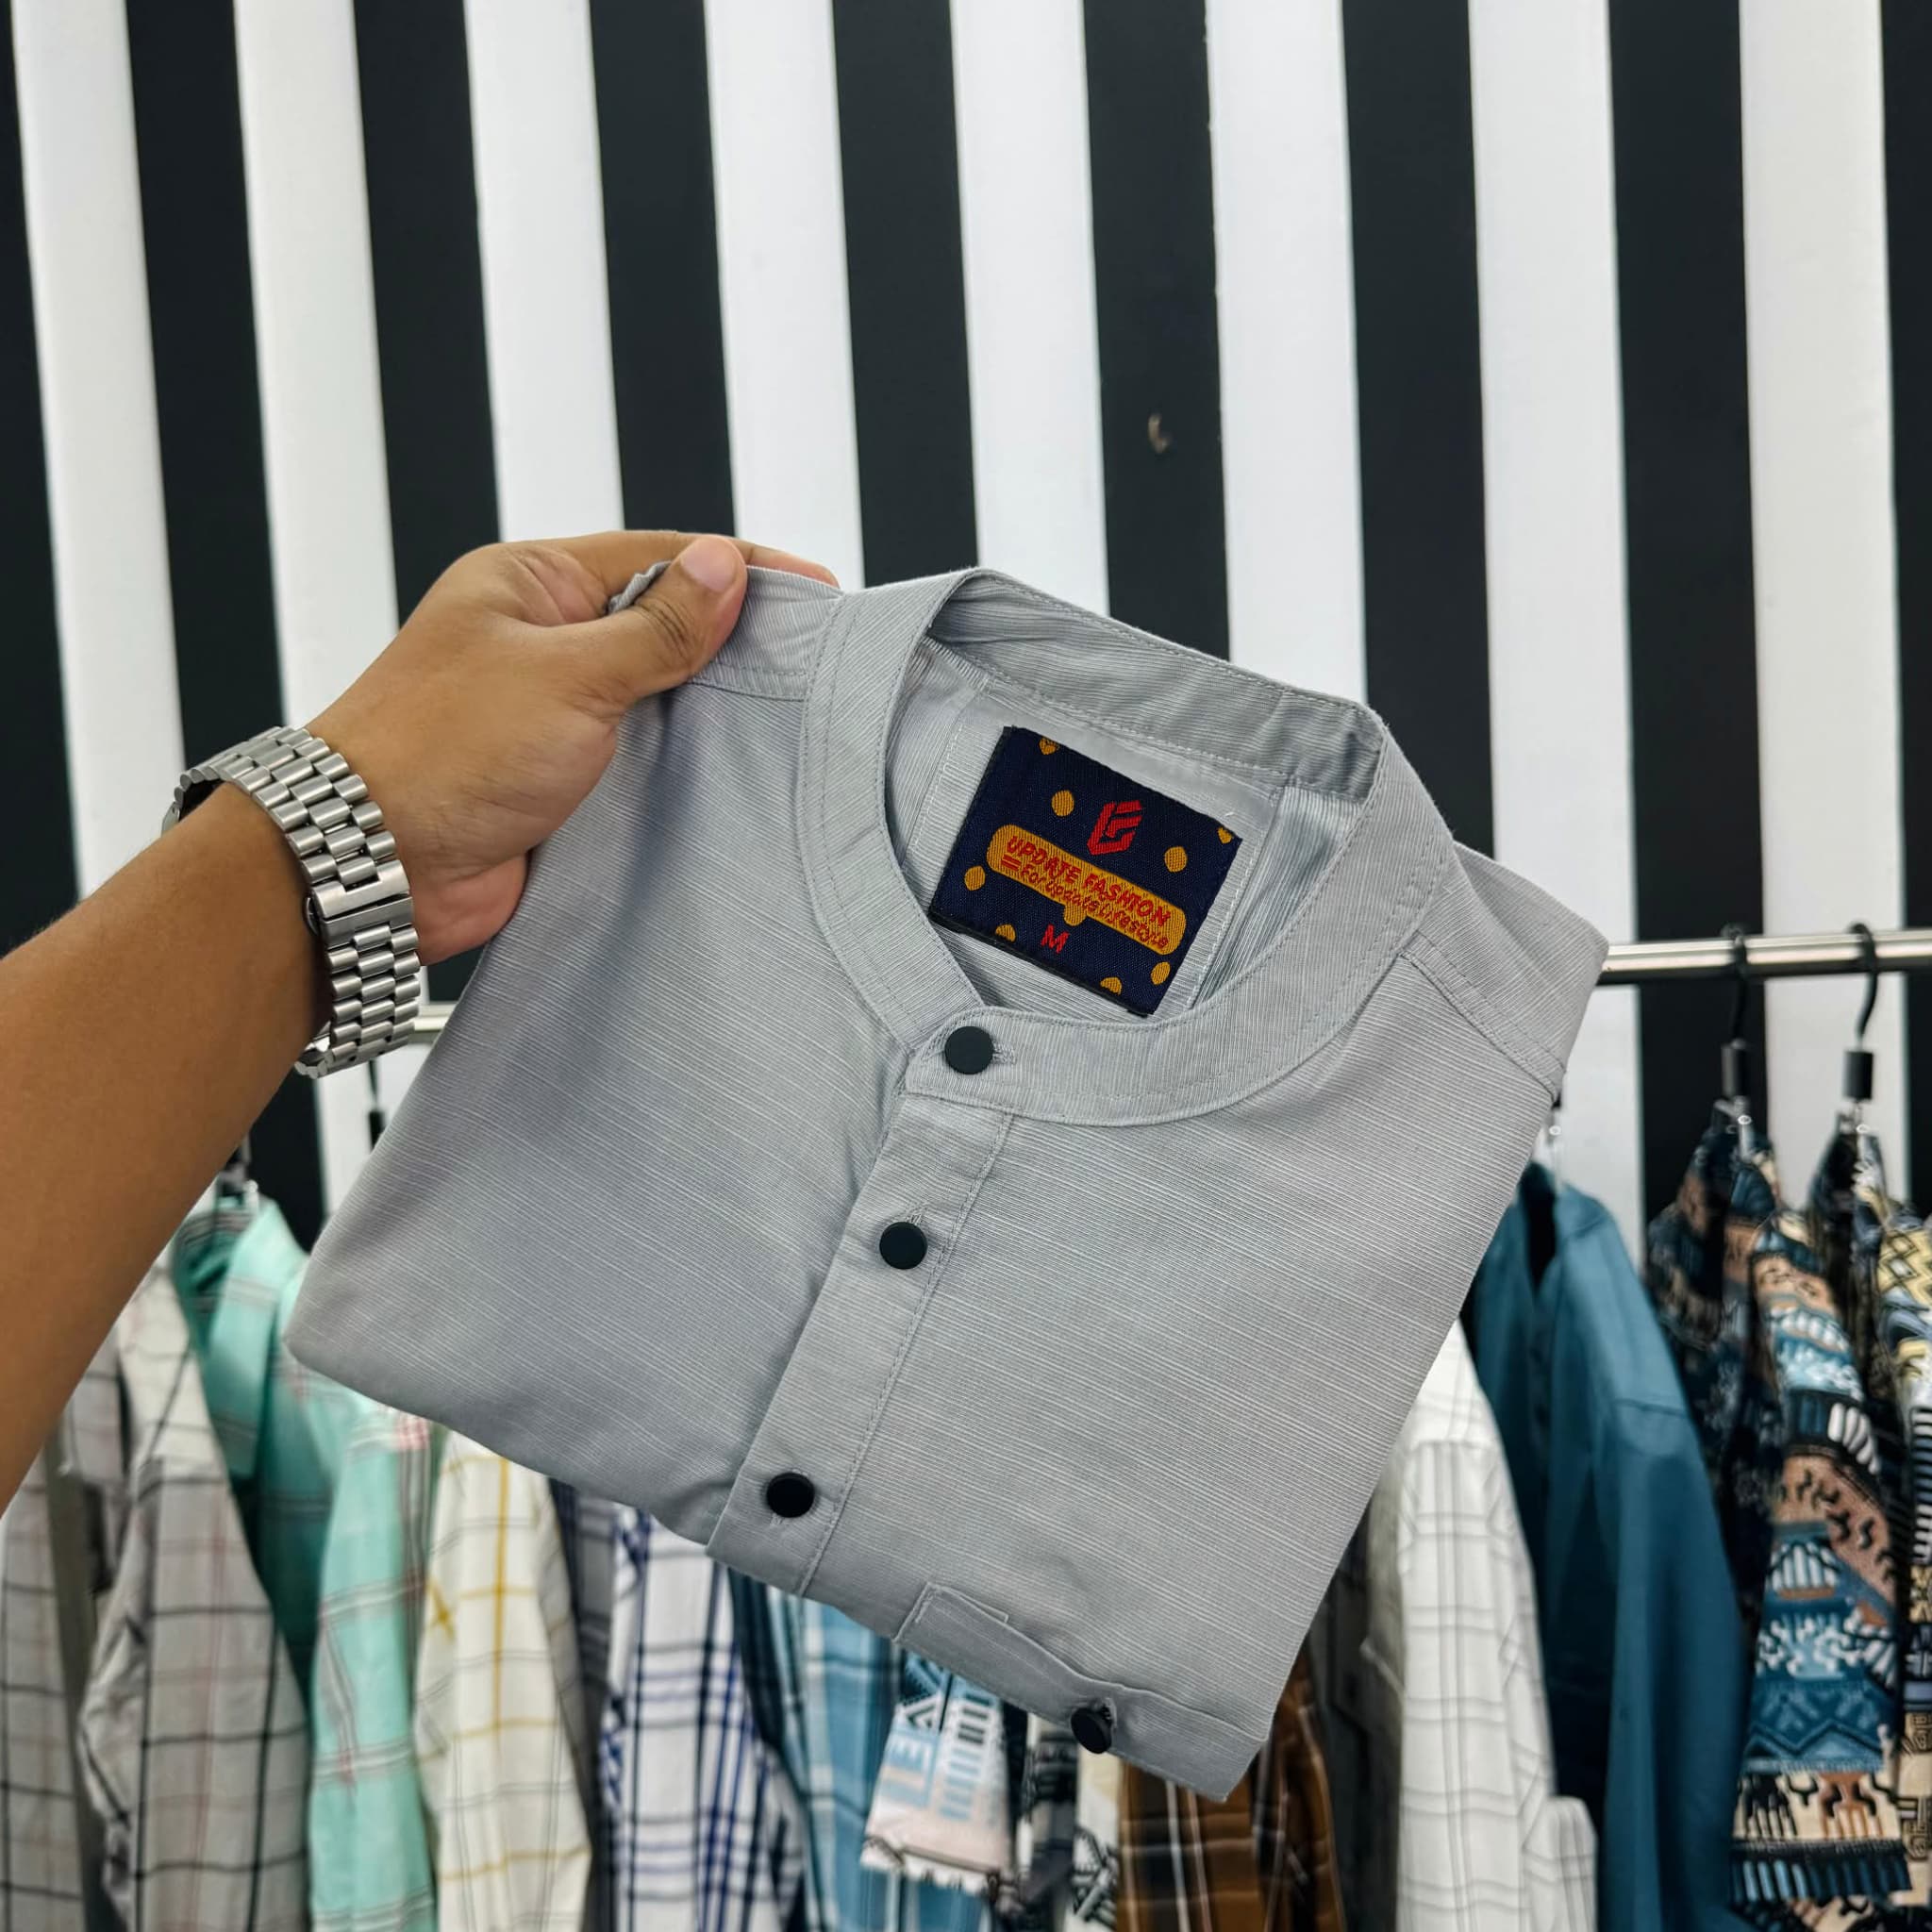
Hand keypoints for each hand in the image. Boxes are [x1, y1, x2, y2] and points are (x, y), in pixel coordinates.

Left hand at [309, 532, 833, 964]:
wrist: (370, 868)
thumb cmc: (438, 753)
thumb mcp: (568, 673)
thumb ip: (657, 628)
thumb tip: (724, 567)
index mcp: (531, 586)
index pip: (660, 559)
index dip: (741, 571)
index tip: (815, 592)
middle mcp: (541, 645)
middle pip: (664, 627)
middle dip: (735, 644)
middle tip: (815, 661)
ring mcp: (552, 716)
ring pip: (658, 702)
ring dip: (712, 714)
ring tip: (789, 722)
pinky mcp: (562, 785)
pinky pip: (641, 767)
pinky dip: (685, 772)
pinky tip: (734, 781)